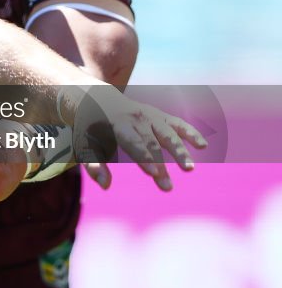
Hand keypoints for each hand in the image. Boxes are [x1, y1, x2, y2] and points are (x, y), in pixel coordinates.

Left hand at [67, 85, 207, 191]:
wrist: (96, 99)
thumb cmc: (89, 128)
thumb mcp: (84, 145)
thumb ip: (93, 165)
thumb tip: (105, 186)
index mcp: (116, 124)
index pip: (132, 142)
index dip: (144, 158)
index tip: (153, 174)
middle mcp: (136, 118)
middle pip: (151, 144)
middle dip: (160, 165)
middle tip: (167, 188)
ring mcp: (150, 115)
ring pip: (168, 134)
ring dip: (180, 151)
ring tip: (190, 169)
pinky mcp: (160, 116)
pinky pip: (177, 124)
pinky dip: (190, 132)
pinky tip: (202, 145)